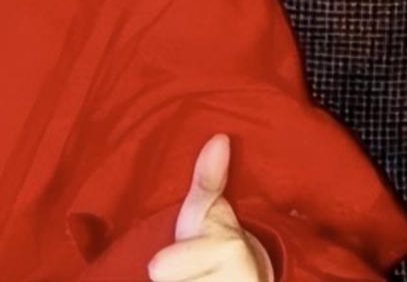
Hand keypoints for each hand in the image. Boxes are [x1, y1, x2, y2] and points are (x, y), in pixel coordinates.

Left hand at [148, 134, 273, 281]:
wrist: (243, 277)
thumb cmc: (211, 239)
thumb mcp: (205, 210)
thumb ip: (207, 178)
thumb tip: (218, 138)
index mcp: (227, 250)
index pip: (164, 268)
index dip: (165, 265)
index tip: (163, 264)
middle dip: (172, 280)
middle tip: (186, 271)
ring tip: (190, 280)